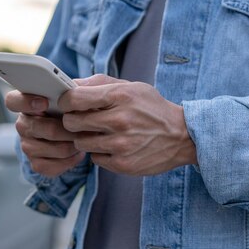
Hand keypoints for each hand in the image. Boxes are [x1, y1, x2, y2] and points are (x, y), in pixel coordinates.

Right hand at [5, 90, 85, 177]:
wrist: (76, 135)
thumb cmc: (74, 110)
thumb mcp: (75, 96)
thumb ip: (73, 89)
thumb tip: (76, 90)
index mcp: (27, 103)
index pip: (13, 101)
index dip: (25, 102)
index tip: (45, 103)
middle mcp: (23, 125)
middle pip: (34, 127)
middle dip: (61, 128)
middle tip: (80, 126)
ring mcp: (27, 145)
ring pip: (45, 148)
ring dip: (68, 145)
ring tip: (81, 139)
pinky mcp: (36, 163)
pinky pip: (50, 166)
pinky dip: (68, 161)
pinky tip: (77, 153)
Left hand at [58, 74, 196, 175]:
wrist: (183, 136)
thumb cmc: (151, 108)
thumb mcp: (130, 87)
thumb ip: (98, 84)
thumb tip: (69, 85)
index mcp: (120, 97)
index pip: (74, 99)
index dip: (66, 101)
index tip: (68, 103)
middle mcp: (119, 121)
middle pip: (71, 123)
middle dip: (72, 121)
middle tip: (82, 120)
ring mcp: (121, 145)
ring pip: (80, 143)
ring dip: (85, 138)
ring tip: (99, 132)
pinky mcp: (123, 164)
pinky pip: (94, 158)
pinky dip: (99, 152)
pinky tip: (112, 146)